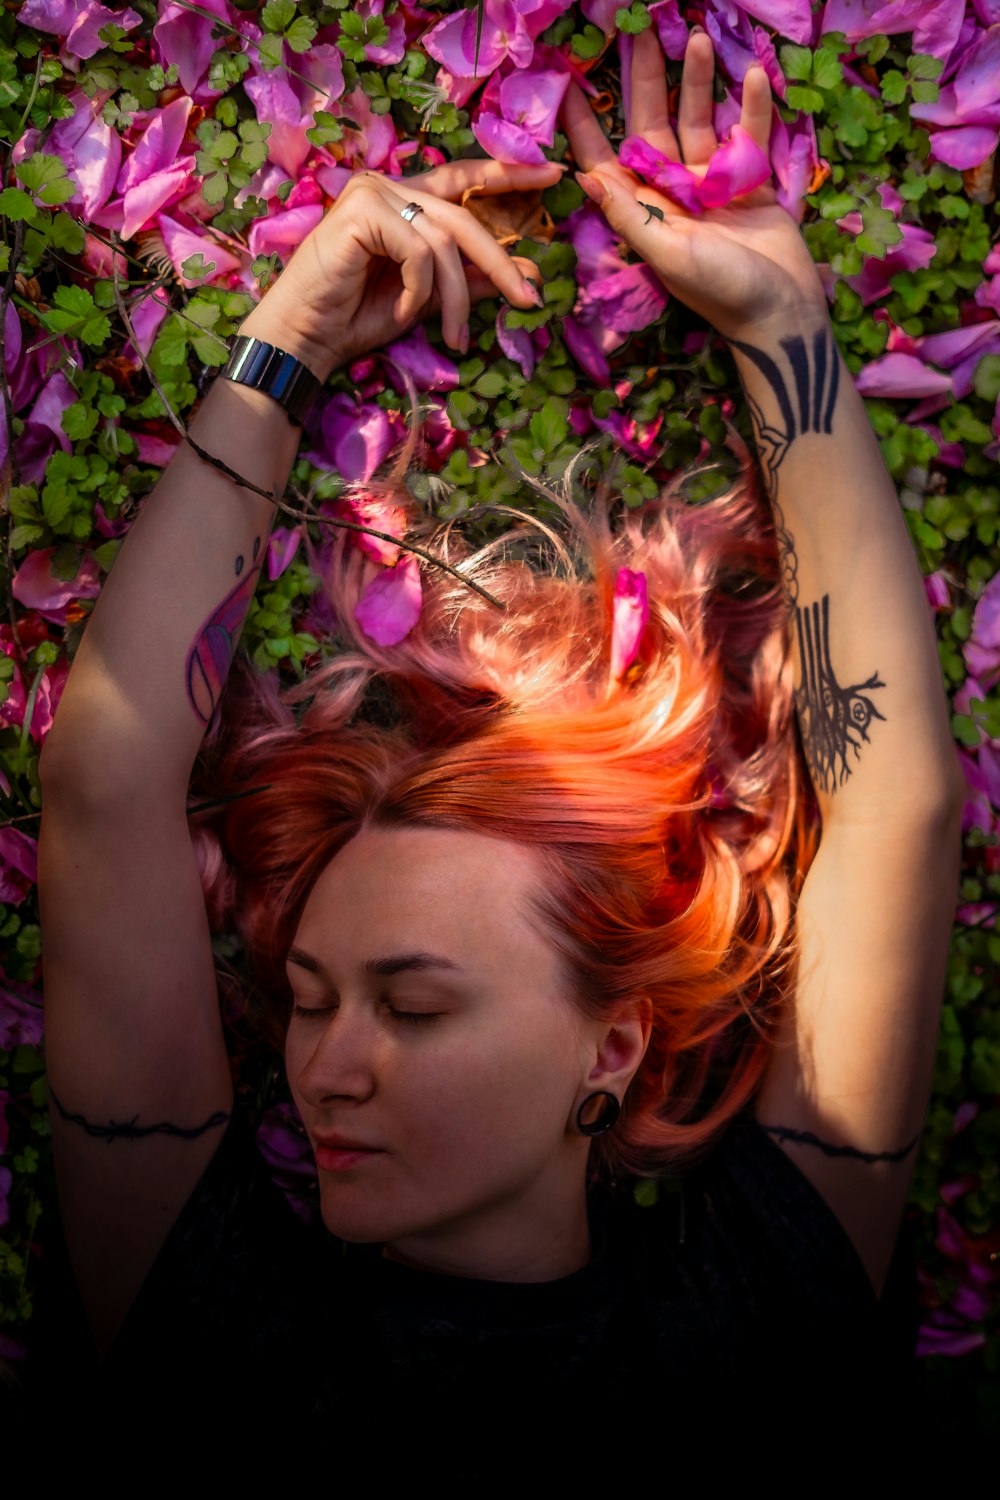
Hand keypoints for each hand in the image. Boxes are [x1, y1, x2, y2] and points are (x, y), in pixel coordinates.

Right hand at [238, 158, 565, 380]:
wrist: (306, 339)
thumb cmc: (356, 319)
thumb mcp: (427, 301)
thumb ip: (468, 281)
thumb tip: (524, 273)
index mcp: (404, 202)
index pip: (463, 179)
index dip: (508, 174)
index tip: (554, 175)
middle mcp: (388, 187)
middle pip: (463, 218)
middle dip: (501, 264)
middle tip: (530, 301)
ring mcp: (372, 193)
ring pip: (445, 241)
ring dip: (455, 297)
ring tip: (455, 337)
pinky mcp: (361, 210)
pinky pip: (419, 251)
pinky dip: (419, 290)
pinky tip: (403, 311)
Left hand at [559, 28, 829, 341]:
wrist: (781, 313)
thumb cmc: (721, 292)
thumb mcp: (669, 254)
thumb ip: (630, 215)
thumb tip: (584, 177)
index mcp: (645, 211)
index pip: (606, 160)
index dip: (586, 125)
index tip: (568, 82)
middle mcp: (672, 193)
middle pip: (652, 125)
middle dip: (646, 80)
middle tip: (642, 29)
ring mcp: (711, 185)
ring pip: (698, 121)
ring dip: (698, 83)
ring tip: (697, 39)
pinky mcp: (750, 183)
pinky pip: (749, 136)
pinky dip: (753, 108)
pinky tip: (754, 75)